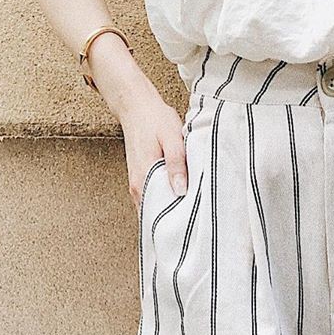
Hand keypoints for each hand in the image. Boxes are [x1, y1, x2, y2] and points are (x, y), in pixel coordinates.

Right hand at [87, 33, 187, 210]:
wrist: (135, 106)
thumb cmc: (154, 119)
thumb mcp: (171, 137)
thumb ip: (176, 163)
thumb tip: (181, 190)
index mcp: (144, 180)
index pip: (159, 216)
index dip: (176, 225)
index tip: (193, 229)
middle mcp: (138, 188)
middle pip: (158, 217)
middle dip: (176, 223)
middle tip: (198, 227)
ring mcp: (138, 186)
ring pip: (156, 210)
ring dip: (172, 214)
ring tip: (192, 217)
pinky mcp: (141, 182)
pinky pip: (154, 201)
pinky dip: (167, 204)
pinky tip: (181, 202)